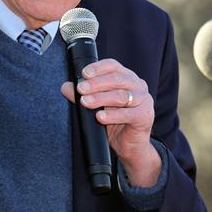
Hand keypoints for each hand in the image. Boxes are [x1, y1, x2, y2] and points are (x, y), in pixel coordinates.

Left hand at [61, 59, 161, 186]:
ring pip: (122, 95)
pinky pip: (129, 114)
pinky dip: (113, 115)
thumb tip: (66, 87)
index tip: (84, 73)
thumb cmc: (115, 121)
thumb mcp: (97, 105)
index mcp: (126, 77)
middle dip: (96, 84)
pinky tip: (100, 117)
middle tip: (81, 89)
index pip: (113, 66)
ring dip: (101, 98)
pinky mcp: (145, 116)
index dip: (98, 67)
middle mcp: (137, 85)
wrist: (129, 145)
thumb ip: (83, 95)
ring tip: (86, 103)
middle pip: (117, 79)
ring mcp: (144, 100)